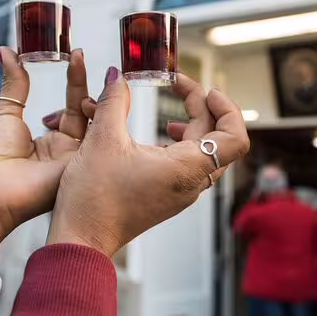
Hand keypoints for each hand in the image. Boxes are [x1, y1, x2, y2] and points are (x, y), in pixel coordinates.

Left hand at [0, 47, 88, 256]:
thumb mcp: (5, 112)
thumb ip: (15, 83)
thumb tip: (6, 52)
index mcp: (48, 141)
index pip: (70, 105)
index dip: (75, 80)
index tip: (75, 55)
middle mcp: (65, 150)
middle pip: (84, 110)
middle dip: (83, 82)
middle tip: (79, 55)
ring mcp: (76, 160)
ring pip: (94, 122)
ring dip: (91, 95)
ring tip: (78, 68)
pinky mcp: (82, 167)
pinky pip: (97, 139)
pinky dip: (97, 117)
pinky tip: (90, 96)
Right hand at [46, 67, 249, 256]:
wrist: (81, 238)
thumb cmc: (94, 197)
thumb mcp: (102, 139)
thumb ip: (113, 101)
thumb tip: (116, 76)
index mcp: (186, 167)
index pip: (235, 138)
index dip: (228, 108)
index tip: (206, 90)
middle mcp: (191, 183)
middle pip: (220, 139)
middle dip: (203, 108)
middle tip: (178, 88)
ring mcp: (181, 193)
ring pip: (205, 153)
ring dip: (195, 127)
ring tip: (171, 115)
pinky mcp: (168, 197)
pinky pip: (189, 166)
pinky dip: (182, 145)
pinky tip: (160, 137)